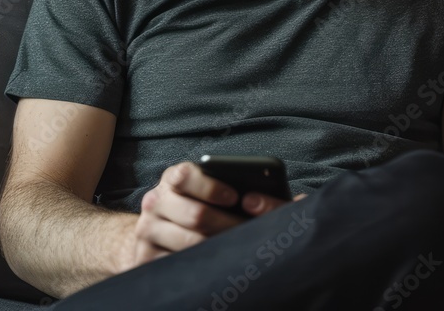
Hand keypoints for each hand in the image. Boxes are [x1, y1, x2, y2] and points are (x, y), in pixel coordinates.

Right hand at [126, 162, 306, 270]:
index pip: (185, 175)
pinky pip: (176, 267)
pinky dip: (201, 268)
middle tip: (251, 235)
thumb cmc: (199, 207)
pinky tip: (218, 266)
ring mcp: (147, 231)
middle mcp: (155, 201)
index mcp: (173, 178)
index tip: (236, 196)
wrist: (156, 235)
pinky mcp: (143, 260)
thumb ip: (249, 187)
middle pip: (194, 215)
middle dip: (228, 226)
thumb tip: (299, 202)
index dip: (211, 186)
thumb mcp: (214, 190)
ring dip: (219, 250)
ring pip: (189, 244)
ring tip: (241, 252)